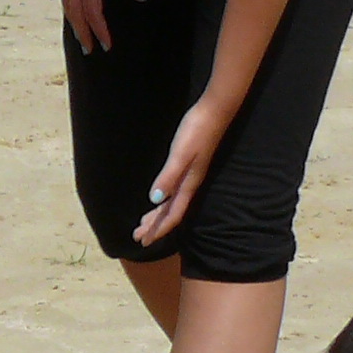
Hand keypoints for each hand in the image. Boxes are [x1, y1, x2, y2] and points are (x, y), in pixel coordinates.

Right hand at [56, 0, 143, 51]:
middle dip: (83, 33)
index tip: (107, 46)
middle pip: (75, 13)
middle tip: (89, 50)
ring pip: (66, 4)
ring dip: (73, 21)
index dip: (101, 30)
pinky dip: (67, 5)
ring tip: (79, 34)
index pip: (93, 12)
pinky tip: (71, 6)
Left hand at [134, 107, 229, 248]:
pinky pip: (175, 191)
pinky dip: (164, 200)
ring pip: (173, 202)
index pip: (172, 215)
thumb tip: (155, 200)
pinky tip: (160, 198)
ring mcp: (190, 175)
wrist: (214, 111)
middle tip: (138, 236)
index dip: (158, 229)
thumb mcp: (180, 154)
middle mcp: (189, 184)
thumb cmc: (197, 131)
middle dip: (155, 225)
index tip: (143, 241)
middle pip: (171, 212)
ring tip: (144, 223)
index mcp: (188, 184)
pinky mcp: (189, 165)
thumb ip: (169, 177)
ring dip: (158, 214)